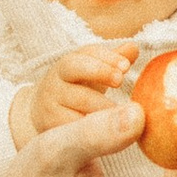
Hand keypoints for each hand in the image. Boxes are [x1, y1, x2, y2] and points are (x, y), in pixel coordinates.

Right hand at [19, 40, 133, 142]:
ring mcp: (50, 102)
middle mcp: (56, 80)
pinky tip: (111, 129)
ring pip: (79, 99)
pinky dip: (94, 126)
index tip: (126, 66)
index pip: (86, 53)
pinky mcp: (51, 124)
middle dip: (101, 72)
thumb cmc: (76, 90)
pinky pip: (74, 123)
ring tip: (125, 109)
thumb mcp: (92, 74)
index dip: (106, 58)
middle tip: (121, 80)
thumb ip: (112, 61)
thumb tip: (133, 48)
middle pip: (77, 69)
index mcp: (68, 64)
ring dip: (104, 103)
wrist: (43, 113)